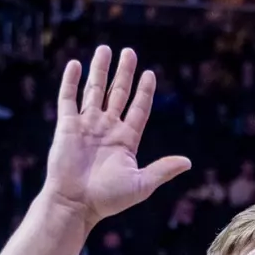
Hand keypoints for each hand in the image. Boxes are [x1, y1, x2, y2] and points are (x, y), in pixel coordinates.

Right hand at [43, 46, 190, 225]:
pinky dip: (71, 82)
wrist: (75, 204)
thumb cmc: (108, 199)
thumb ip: (162, 170)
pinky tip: (76, 65)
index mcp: (126, 140)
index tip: (150, 74)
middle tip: (129, 52)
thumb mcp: (141, 184)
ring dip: (100, 70)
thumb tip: (188, 162)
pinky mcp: (67, 127)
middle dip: (124, 73)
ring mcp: (87, 126)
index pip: (138, 109)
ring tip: (105, 50)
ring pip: (94, 91)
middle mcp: (107, 129)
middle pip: (118, 94)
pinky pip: (69, 99)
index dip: (144, 92)